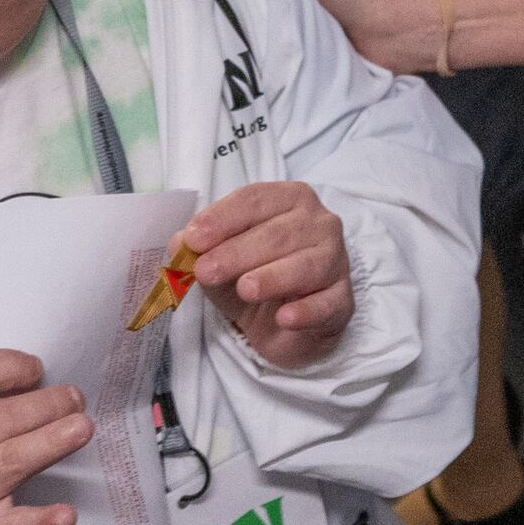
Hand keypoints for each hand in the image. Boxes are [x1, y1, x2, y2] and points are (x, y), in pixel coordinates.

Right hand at [0, 350, 91, 524]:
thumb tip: (33, 383)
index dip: (11, 367)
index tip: (37, 371)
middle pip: (2, 417)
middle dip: (46, 404)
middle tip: (75, 399)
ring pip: (14, 458)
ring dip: (53, 440)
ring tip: (82, 427)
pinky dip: (42, 521)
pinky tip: (66, 515)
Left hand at [185, 182, 353, 369]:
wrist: (282, 324)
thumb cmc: (253, 276)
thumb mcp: (219, 260)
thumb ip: (200, 248)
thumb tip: (180, 242)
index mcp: (289, 199)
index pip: (256, 200)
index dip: (223, 218)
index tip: (193, 239)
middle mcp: (319, 223)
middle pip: (279, 233)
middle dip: (238, 252)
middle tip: (205, 271)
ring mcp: (336, 261)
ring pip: (307, 265)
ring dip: (273, 277)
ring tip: (245, 289)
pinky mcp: (343, 301)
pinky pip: (327, 303)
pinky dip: (306, 311)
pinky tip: (285, 318)